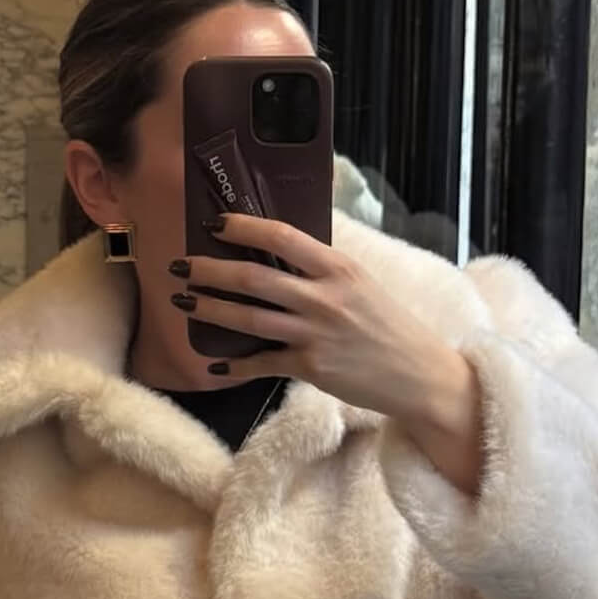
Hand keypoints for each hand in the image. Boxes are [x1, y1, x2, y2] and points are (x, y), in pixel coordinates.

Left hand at [171, 214, 483, 494]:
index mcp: (338, 268)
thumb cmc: (388, 326)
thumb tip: (280, 250)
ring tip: (183, 303)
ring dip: (210, 310)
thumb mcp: (362, 284)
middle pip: (254, 278)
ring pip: (249, 318)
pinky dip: (233, 365)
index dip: (243, 228)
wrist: (418, 375)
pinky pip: (261, 363)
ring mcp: (315, 334)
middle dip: (209, 270)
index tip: (214, 223)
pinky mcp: (311, 368)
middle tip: (179, 266)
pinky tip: (212, 363)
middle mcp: (324, 297)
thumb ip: (323, 269)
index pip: (282, 237)